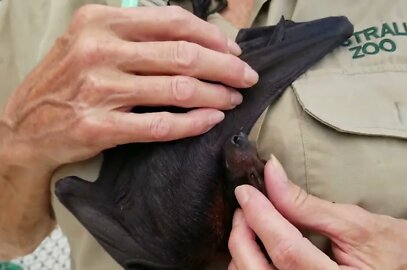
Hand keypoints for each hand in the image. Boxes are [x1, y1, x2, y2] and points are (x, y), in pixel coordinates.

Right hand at [0, 5, 257, 170]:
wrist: (24, 128)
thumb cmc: (65, 81)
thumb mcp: (90, 40)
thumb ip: (135, 33)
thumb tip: (193, 38)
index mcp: (100, 22)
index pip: (173, 21)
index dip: (212, 36)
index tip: (233, 50)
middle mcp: (98, 50)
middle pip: (184, 55)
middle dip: (226, 67)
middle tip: (246, 77)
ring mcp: (98, 89)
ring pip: (178, 89)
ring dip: (216, 95)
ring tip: (233, 99)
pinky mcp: (99, 127)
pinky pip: (161, 125)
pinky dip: (193, 123)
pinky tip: (211, 120)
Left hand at [228, 156, 406, 269]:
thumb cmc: (395, 246)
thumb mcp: (354, 222)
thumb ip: (307, 204)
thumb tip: (271, 175)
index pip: (287, 250)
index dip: (262, 217)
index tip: (246, 192)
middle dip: (244, 236)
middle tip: (245, 206)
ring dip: (243, 250)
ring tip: (251, 221)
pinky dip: (252, 263)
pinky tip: (257, 243)